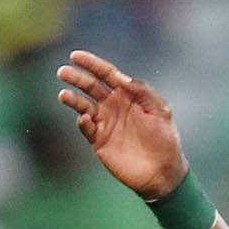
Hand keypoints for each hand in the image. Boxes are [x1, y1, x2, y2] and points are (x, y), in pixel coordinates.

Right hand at [56, 50, 187, 200]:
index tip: (75, 56)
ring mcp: (105, 123)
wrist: (163, 172)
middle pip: (90, 86)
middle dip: (76, 78)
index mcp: (128, 95)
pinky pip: (86, 128)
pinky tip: (85, 119)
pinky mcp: (99, 140)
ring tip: (64, 96)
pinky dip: (83, 122)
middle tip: (63, 72)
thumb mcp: (161, 111)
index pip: (107, 74)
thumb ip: (142, 91)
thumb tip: (120, 77)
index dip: (91, 64)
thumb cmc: (165, 140)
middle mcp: (113, 106)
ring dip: (73, 99)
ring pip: (83, 106)